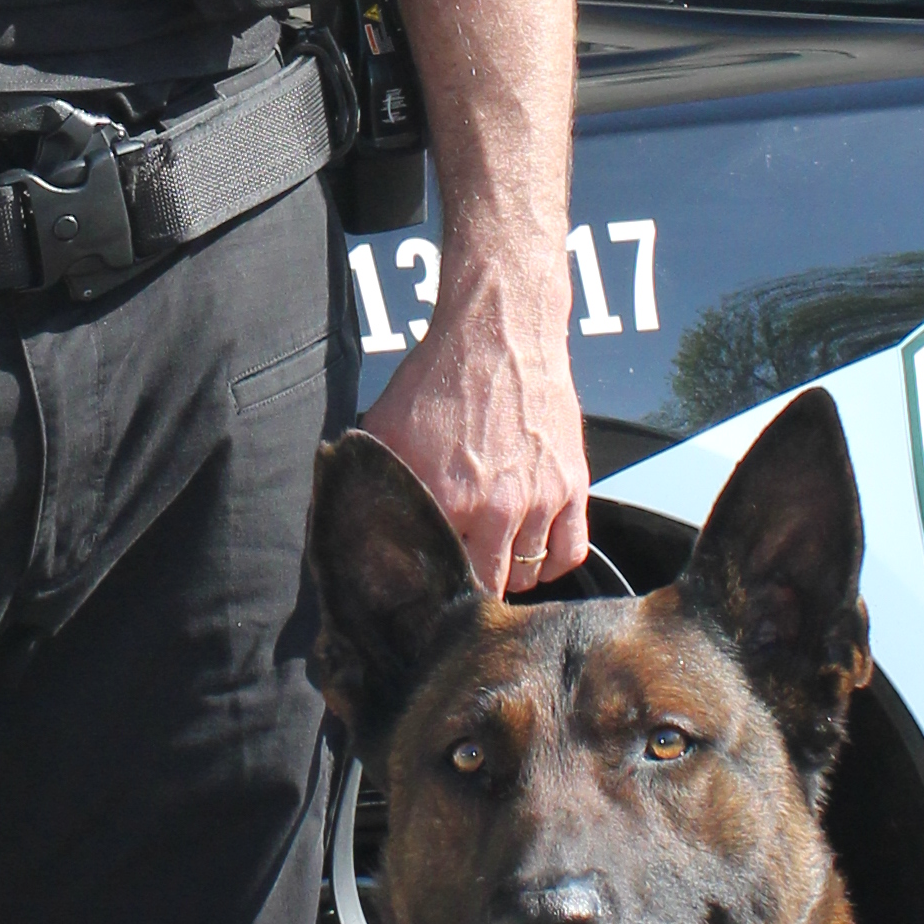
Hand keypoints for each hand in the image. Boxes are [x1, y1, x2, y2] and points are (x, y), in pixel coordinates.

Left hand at [363, 252, 589, 594]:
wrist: (501, 332)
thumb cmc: (439, 378)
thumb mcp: (384, 429)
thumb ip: (372, 483)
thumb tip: (350, 526)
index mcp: (446, 500)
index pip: (438, 577)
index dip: (429, 588)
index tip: (423, 589)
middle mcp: (497, 508)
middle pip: (487, 588)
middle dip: (469, 591)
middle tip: (457, 583)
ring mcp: (540, 499)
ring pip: (528, 575)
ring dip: (508, 575)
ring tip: (490, 561)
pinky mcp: (573, 485)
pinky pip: (570, 552)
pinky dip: (551, 564)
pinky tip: (532, 556)